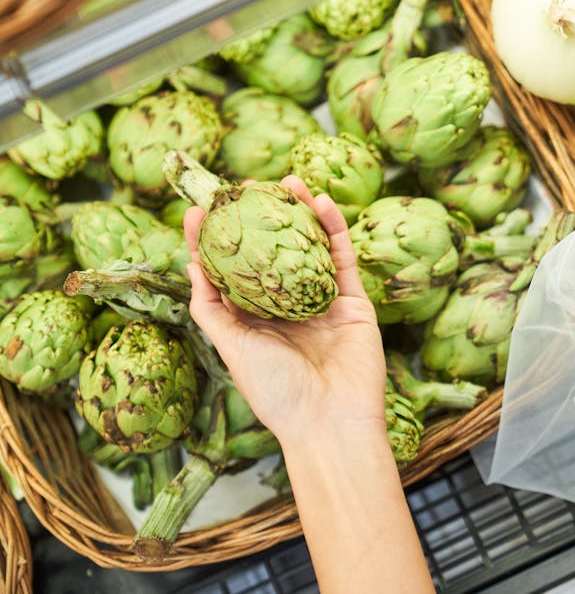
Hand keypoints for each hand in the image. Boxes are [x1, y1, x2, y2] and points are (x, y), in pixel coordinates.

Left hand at [183, 176, 384, 444]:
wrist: (330, 421)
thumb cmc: (276, 392)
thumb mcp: (233, 348)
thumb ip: (212, 310)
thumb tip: (192, 267)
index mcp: (256, 321)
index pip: (232, 272)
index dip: (214, 241)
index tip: (198, 209)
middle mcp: (289, 308)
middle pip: (273, 252)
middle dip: (261, 219)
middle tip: (247, 186)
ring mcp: (323, 302)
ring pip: (310, 248)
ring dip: (300, 214)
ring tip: (286, 181)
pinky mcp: (354, 301)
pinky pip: (342, 258)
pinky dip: (333, 228)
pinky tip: (321, 202)